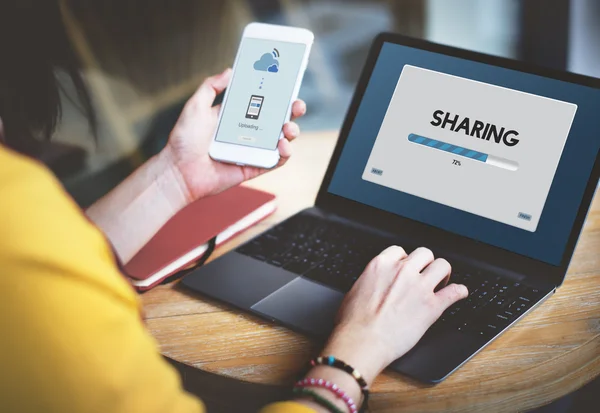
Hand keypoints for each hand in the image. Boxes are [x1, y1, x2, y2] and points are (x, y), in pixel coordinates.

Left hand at [163, 68, 306, 201]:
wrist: (178, 171)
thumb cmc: (184, 140)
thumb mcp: (195, 106)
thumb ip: (211, 87)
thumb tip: (230, 70)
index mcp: (236, 115)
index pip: (262, 101)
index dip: (277, 93)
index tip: (287, 83)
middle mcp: (248, 132)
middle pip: (277, 118)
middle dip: (292, 110)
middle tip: (297, 105)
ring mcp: (253, 150)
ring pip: (281, 139)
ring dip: (292, 131)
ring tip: (287, 128)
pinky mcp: (254, 167)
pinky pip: (276, 161)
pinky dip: (284, 153)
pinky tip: (283, 145)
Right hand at [322, 246, 467, 384]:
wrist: (362, 341)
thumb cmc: (353, 322)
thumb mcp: (355, 290)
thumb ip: (370, 281)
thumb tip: (373, 286)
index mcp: (381, 265)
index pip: (400, 251)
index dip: (405, 260)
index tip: (406, 268)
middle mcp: (402, 272)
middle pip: (424, 253)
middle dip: (425, 263)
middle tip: (425, 275)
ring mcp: (419, 287)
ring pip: (442, 266)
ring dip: (443, 273)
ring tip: (441, 282)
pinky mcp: (432, 306)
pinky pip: (454, 292)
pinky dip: (459, 292)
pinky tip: (459, 293)